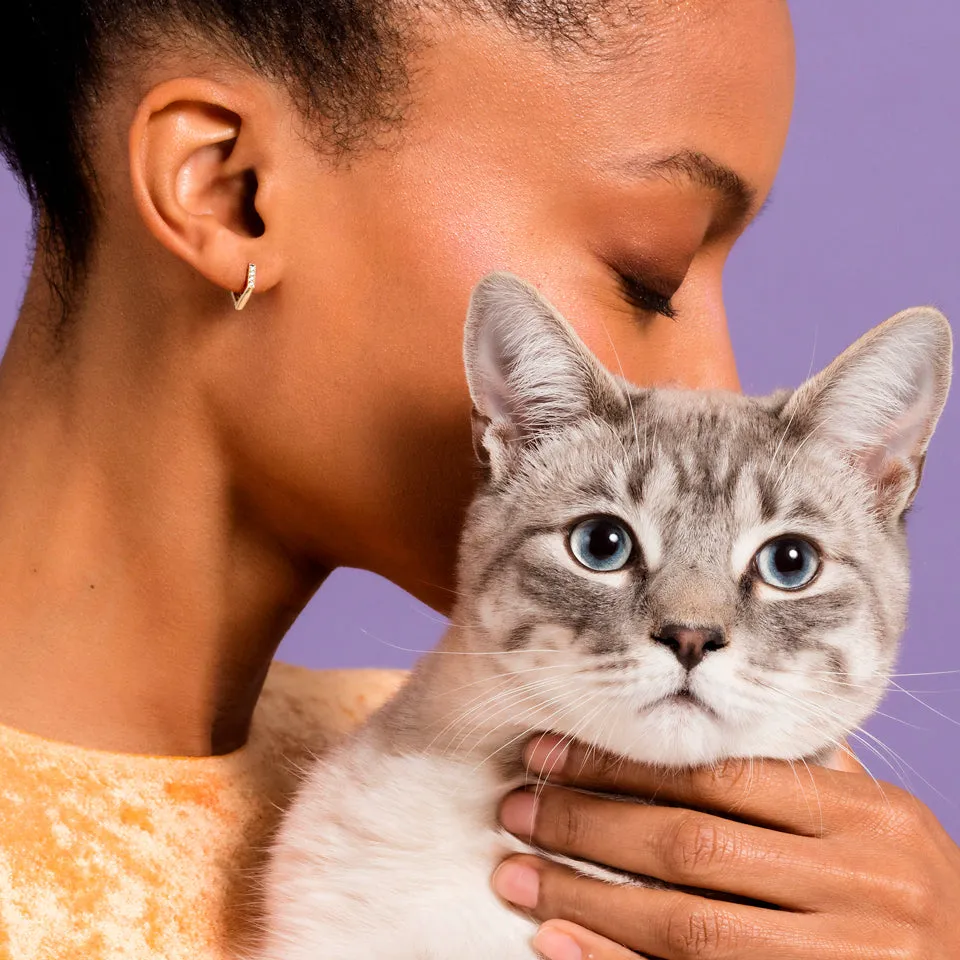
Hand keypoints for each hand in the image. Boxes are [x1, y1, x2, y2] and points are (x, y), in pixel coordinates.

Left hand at [492, 734, 959, 958]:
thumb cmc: (918, 901)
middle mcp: (865, 887)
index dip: (624, 766)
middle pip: (693, 845)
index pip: (720, 777)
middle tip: (515, 809)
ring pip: (687, 926)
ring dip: (587, 899)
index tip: (549, 753)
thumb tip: (700, 735)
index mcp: (871, 820)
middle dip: (589, 825)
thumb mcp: (882, 831)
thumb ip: (803, 786)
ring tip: (515, 875)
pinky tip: (559, 947)